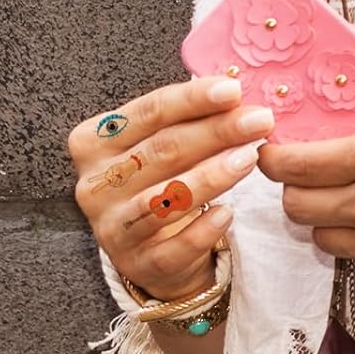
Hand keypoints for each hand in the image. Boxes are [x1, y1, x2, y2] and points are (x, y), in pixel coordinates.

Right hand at [67, 74, 276, 301]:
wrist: (149, 243)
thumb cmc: (159, 174)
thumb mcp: (162, 139)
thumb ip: (190, 117)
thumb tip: (236, 96)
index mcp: (95, 141)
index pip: (148, 112)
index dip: (193, 99)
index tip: (233, 90)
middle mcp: (94, 184)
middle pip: (161, 150)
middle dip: (216, 132)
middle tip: (260, 121)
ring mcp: (111, 228)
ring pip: (163, 200)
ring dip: (211, 176)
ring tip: (250, 157)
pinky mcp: (135, 263)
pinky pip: (173, 248)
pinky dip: (202, 230)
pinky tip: (228, 214)